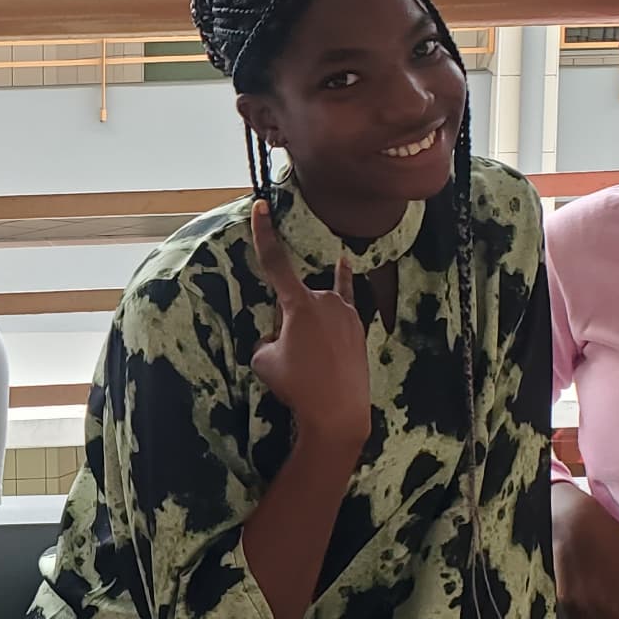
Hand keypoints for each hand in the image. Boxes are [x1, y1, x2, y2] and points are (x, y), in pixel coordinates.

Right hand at [247, 200, 369, 450]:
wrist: (338, 411)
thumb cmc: (298, 386)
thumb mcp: (265, 360)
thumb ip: (268, 338)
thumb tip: (279, 336)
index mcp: (298, 304)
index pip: (275, 262)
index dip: (264, 234)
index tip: (261, 207)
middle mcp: (324, 300)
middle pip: (294, 300)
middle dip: (285, 323)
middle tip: (291, 357)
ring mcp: (345, 311)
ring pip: (314, 309)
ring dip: (306, 328)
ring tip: (311, 361)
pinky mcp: (357, 324)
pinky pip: (345, 297)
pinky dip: (341, 281)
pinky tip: (344, 262)